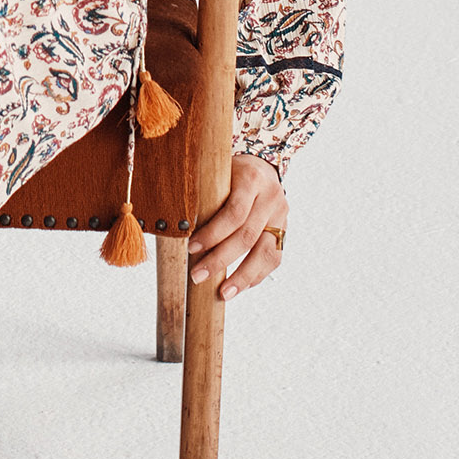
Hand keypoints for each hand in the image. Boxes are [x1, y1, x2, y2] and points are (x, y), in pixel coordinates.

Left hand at [187, 154, 287, 300]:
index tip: (191, 249)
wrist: (262, 165)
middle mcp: (271, 196)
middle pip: (247, 235)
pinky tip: (241, 286)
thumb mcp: (217, 172)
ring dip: (243, 276)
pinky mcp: (284, 229)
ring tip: (223, 293)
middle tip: (198, 276)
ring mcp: (281, 215)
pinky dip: (257, 274)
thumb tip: (174, 222)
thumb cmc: (229, 171)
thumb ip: (204, 191)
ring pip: (265, 252)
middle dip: (221, 259)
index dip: (212, 234)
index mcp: (252, 178)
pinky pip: (274, 257)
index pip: (233, 213)